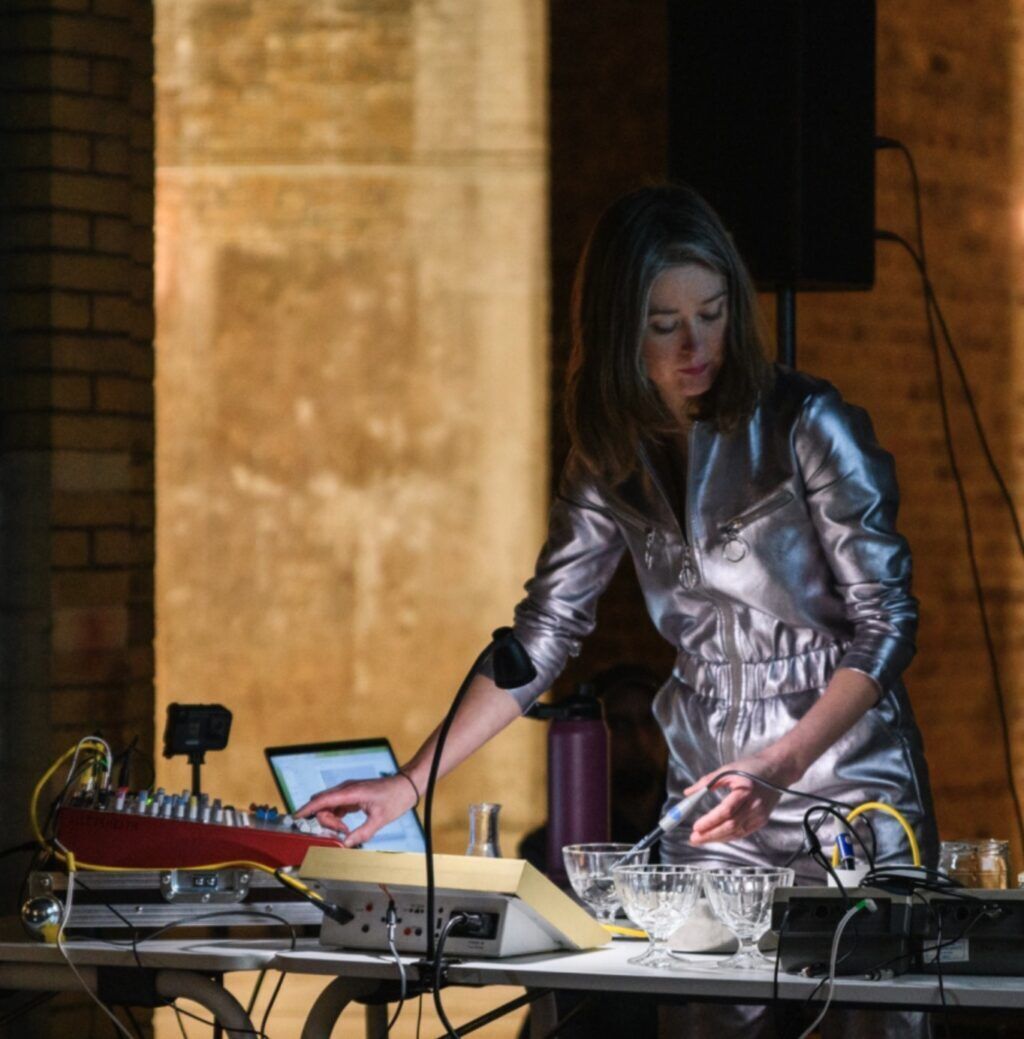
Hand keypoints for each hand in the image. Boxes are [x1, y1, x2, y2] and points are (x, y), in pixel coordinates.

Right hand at [296, 774, 417, 847]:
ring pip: (328, 806)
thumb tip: (345, 844)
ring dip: (331, 820)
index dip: (307, 809)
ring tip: (345, 830)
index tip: (296, 817)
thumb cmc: (395, 797)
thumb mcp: (379, 819)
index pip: (322, 800)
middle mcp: (347, 789)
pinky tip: (346, 827)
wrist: (406, 785)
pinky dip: (336, 818)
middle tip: (340, 832)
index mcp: (351, 792)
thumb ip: (361, 833)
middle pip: (322, 804)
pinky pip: (336, 807)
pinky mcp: (352, 795)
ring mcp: (349, 791)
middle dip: (324, 820)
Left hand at [685, 753, 796, 845]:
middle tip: (694, 838)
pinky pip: (743, 832)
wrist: (777, 770)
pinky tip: (717, 836)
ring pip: (737, 832)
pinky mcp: (762, 820)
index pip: (726, 811)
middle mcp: (755, 806)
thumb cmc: (752, 767)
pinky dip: (728, 836)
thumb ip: (707, 782)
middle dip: (710, 834)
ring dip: (718, 838)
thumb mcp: (727, 769)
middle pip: (731, 826)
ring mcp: (760, 815)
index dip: (710, 821)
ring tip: (702, 839)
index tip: (696, 826)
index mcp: (746, 791)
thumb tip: (689, 793)